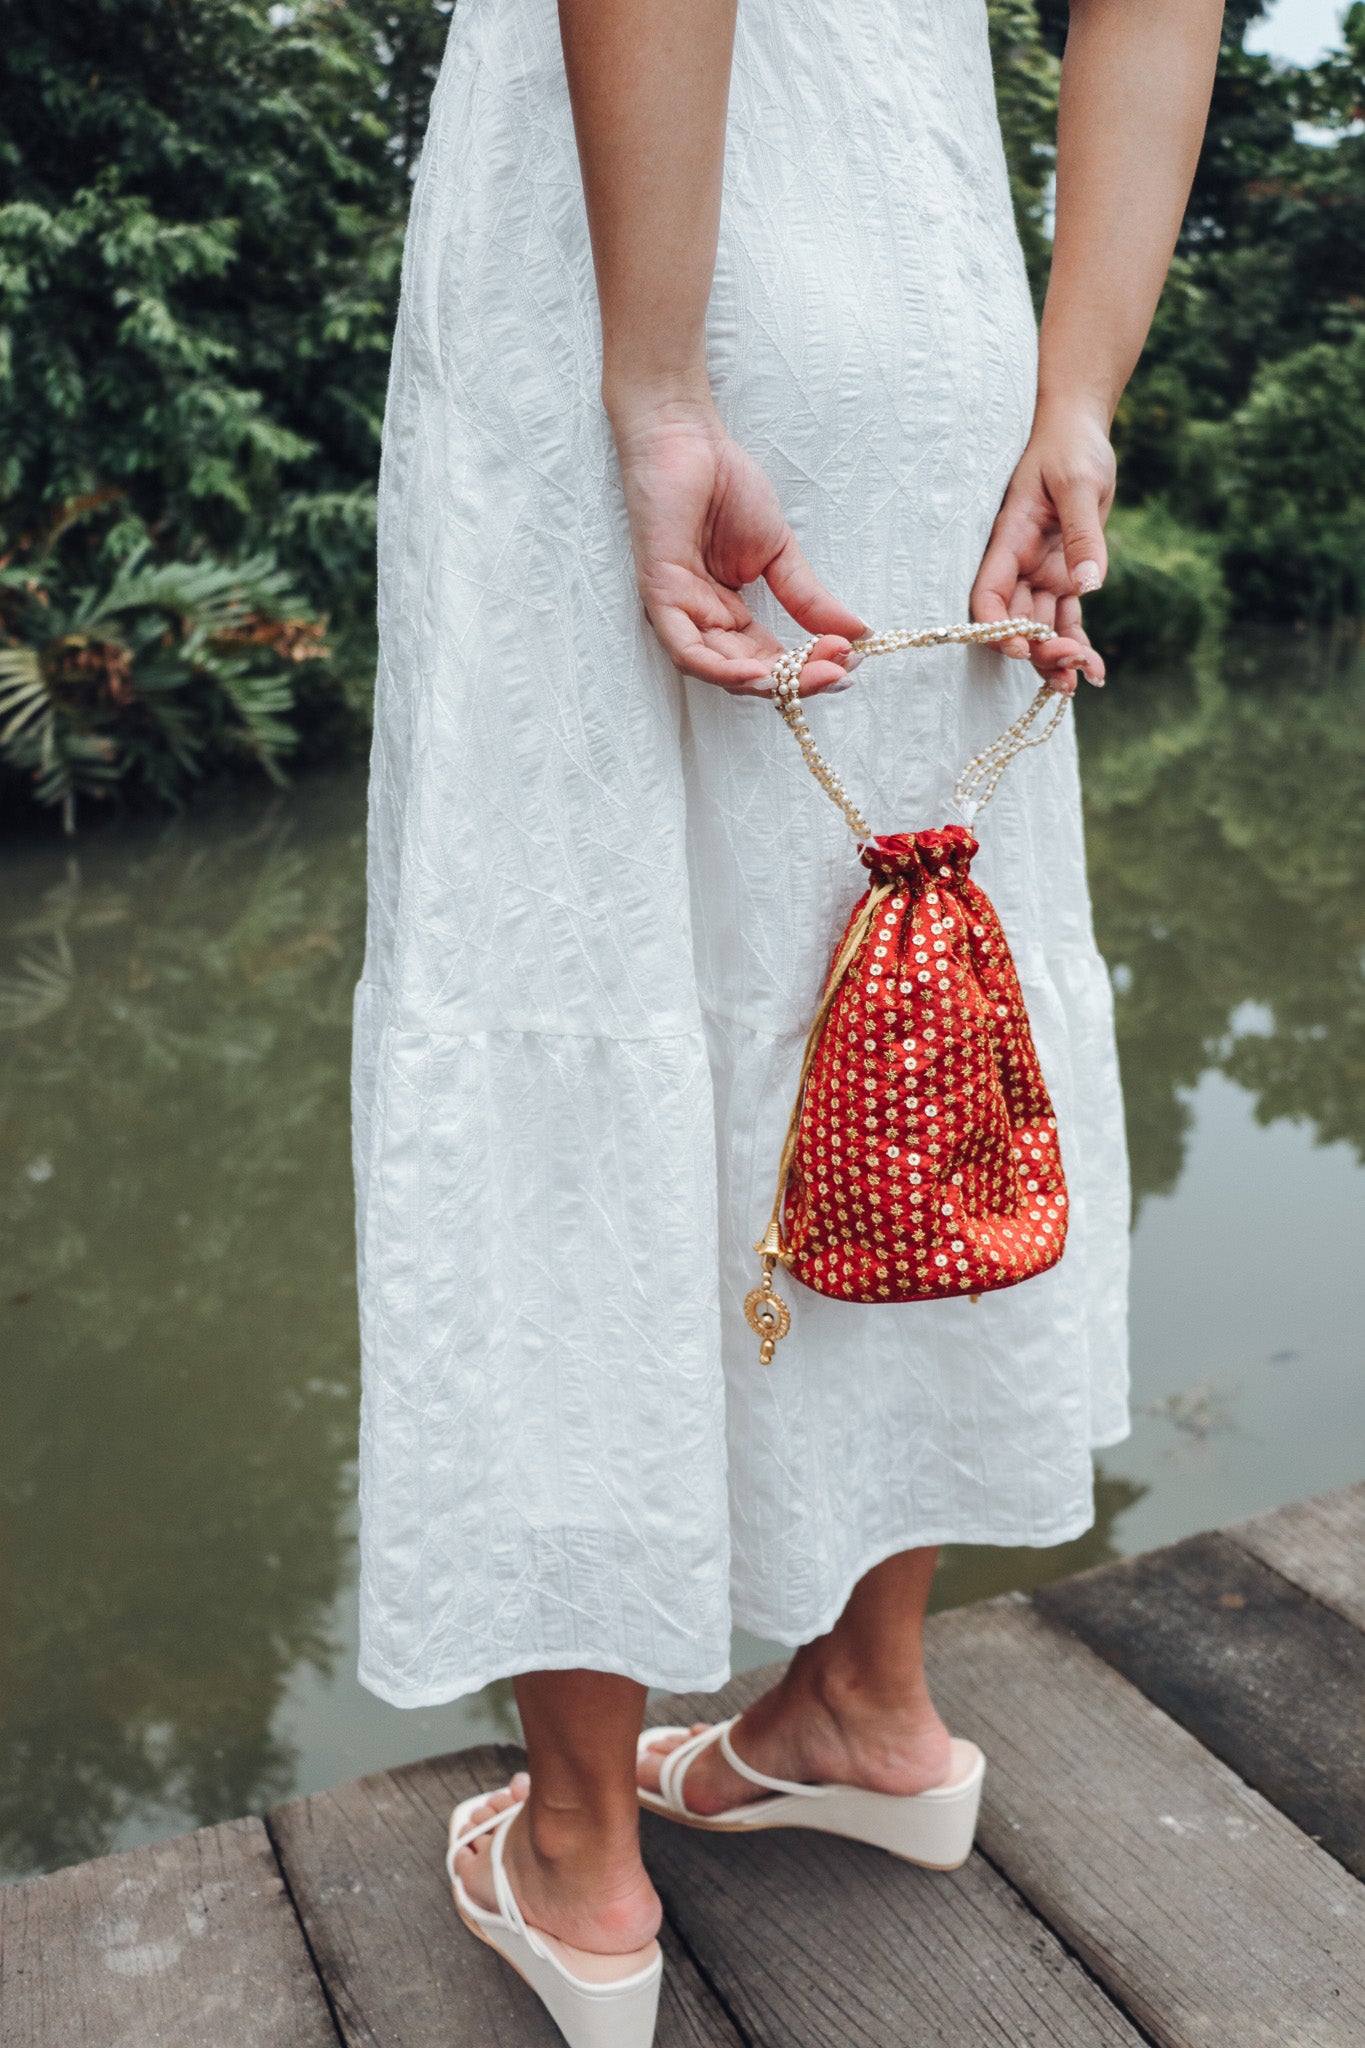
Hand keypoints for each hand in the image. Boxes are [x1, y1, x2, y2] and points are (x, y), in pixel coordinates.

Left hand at [610, 397, 866, 696]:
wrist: (687, 439)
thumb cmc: (725, 488)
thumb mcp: (780, 552)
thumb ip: (809, 598)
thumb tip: (858, 632)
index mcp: (727, 616)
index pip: (771, 659)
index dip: (809, 668)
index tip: (852, 662)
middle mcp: (701, 622)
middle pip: (750, 672)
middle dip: (797, 679)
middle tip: (840, 673)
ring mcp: (678, 612)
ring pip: (718, 670)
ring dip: (766, 682)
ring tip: (809, 677)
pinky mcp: (659, 596)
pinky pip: (686, 649)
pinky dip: (720, 668)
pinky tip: (758, 673)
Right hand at [970, 404, 1114, 694]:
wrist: (1079, 431)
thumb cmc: (1071, 447)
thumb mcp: (1080, 483)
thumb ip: (1082, 536)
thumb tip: (1088, 586)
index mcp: (1009, 541)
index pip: (987, 594)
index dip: (996, 627)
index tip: (1020, 646)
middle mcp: (1020, 564)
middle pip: (1016, 620)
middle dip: (1037, 649)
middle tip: (1069, 667)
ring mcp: (1041, 572)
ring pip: (1042, 626)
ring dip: (1057, 656)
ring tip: (1082, 680)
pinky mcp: (1066, 575)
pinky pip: (1068, 618)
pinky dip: (1078, 643)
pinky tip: (1094, 671)